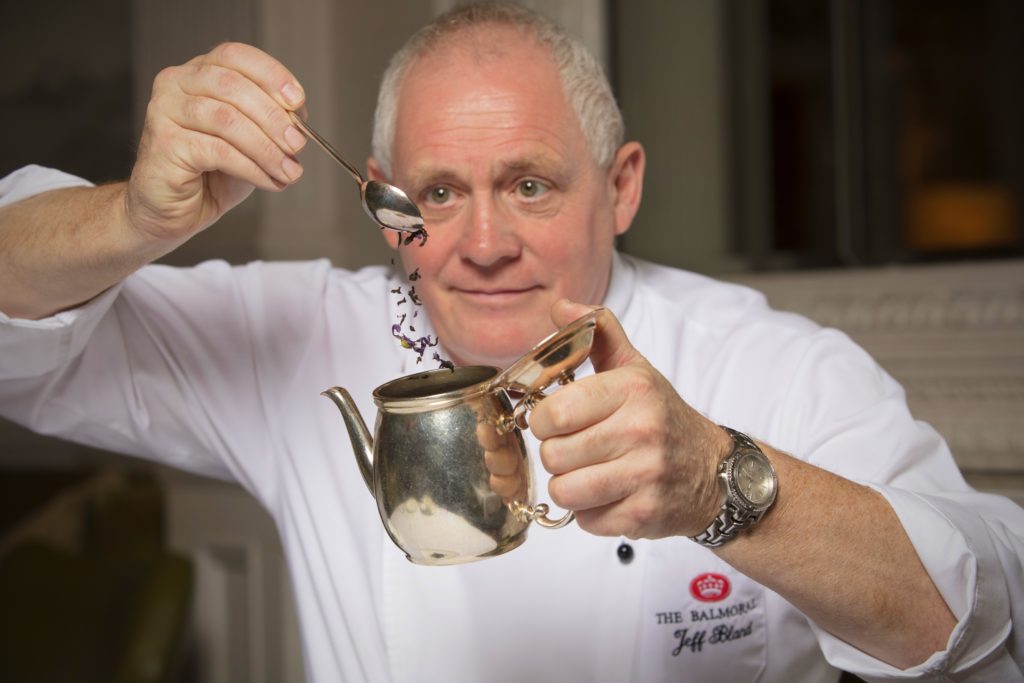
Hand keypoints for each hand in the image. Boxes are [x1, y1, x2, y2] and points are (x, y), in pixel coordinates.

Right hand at [126, 42, 307, 246]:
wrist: (174, 211)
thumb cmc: (211, 173)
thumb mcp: (251, 142)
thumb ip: (271, 124)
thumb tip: (298, 120)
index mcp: (198, 73)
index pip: (235, 55)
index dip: (271, 74)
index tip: (298, 101)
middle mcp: (176, 84)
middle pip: (232, 86)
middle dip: (274, 117)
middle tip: (298, 145)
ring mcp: (164, 112)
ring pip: (226, 119)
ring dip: (266, 148)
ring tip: (288, 171)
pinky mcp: (163, 144)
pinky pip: (218, 151)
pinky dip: (252, 167)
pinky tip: (269, 181)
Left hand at [529, 299, 731, 538]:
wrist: (716, 472)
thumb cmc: (663, 418)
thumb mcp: (635, 370)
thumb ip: (597, 333)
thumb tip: (560, 307)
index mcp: (631, 389)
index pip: (553, 412)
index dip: (544, 420)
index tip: (556, 420)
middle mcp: (641, 430)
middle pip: (553, 454)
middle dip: (558, 454)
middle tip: (578, 448)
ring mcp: (645, 476)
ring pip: (565, 491)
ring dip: (570, 486)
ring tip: (590, 473)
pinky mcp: (645, 516)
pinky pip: (586, 521)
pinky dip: (592, 513)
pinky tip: (611, 495)